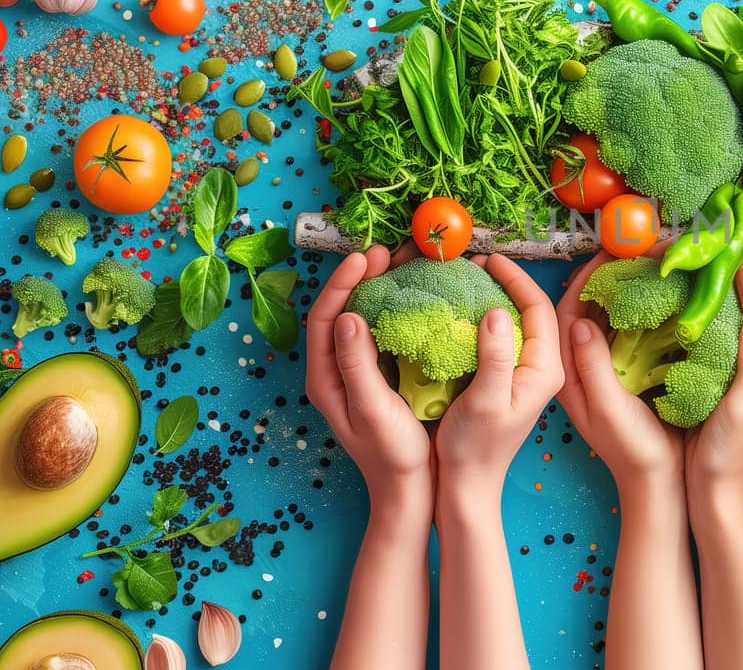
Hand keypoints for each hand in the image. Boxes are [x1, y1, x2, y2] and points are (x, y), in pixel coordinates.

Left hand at [305, 245, 432, 503]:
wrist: (410, 492)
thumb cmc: (392, 456)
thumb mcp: (373, 408)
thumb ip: (356, 364)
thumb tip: (348, 317)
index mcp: (325, 378)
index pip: (325, 318)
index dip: (342, 283)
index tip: (366, 257)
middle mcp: (335, 370)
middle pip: (342, 311)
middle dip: (361, 277)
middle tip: (390, 250)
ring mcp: (357, 372)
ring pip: (362, 317)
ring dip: (379, 288)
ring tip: (404, 262)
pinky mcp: (379, 375)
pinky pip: (381, 331)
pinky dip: (395, 308)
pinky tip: (417, 296)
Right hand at [434, 254, 564, 485]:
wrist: (468, 484)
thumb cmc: (475, 448)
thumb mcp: (485, 400)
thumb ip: (495, 356)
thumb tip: (497, 310)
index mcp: (546, 371)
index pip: (540, 310)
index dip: (516, 279)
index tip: (489, 260)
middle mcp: (543, 369)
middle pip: (534, 311)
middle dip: (509, 282)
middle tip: (477, 264)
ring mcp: (527, 374)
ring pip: (520, 322)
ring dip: (499, 297)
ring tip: (471, 279)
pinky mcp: (511, 379)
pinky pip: (506, 337)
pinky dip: (490, 317)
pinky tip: (468, 308)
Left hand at [556, 249, 684, 486]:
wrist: (656, 484)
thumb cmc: (631, 451)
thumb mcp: (605, 409)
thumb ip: (591, 365)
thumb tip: (579, 319)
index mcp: (567, 372)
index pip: (562, 311)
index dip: (579, 278)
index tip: (604, 251)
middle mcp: (579, 364)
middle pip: (583, 306)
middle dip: (601, 273)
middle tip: (628, 245)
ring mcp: (601, 368)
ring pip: (604, 314)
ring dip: (619, 284)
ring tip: (642, 257)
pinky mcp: (622, 372)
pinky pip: (623, 329)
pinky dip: (635, 305)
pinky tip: (655, 289)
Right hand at [684, 258, 742, 492]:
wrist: (710, 489)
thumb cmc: (729, 452)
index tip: (731, 235)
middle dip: (742, 266)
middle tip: (722, 234)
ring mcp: (742, 366)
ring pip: (735, 312)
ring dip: (723, 282)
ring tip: (704, 252)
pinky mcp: (724, 374)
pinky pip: (719, 330)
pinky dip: (707, 307)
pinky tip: (687, 295)